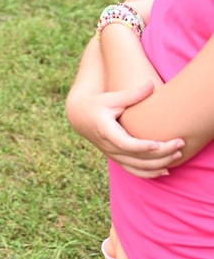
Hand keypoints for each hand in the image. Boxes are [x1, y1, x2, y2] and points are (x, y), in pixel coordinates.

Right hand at [68, 78, 184, 176]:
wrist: (79, 117)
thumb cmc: (97, 104)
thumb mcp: (111, 98)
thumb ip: (132, 94)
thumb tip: (152, 84)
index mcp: (105, 130)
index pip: (124, 143)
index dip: (141, 146)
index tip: (157, 144)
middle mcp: (109, 146)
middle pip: (136, 157)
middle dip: (160, 153)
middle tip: (180, 143)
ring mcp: (112, 155)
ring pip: (137, 167)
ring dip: (158, 164)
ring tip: (178, 155)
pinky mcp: (117, 158)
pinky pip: (134, 171)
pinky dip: (150, 173)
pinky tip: (166, 170)